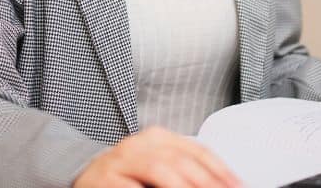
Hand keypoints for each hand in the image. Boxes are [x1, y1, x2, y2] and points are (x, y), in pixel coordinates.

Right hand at [73, 126, 241, 187]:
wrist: (83, 175)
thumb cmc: (127, 175)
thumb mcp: (157, 165)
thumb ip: (183, 171)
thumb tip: (220, 183)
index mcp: (158, 137)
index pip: (197, 151)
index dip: (220, 170)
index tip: (237, 186)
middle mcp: (140, 144)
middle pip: (181, 160)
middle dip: (206, 182)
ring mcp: (121, 161)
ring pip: (159, 169)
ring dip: (183, 187)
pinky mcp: (105, 179)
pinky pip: (130, 187)